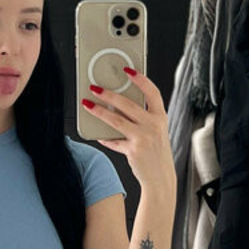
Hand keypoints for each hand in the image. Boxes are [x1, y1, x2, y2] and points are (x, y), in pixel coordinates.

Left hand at [83, 68, 175, 191]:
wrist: (161, 178)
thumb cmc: (156, 153)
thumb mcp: (156, 131)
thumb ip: (142, 118)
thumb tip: (117, 105)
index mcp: (161, 117)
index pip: (152, 92)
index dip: (140, 79)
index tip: (128, 70)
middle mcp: (154, 125)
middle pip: (128, 104)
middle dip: (109, 94)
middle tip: (95, 88)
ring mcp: (144, 138)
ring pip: (116, 119)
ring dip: (99, 111)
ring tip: (87, 104)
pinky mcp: (133, 150)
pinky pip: (114, 140)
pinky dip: (105, 137)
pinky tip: (97, 134)